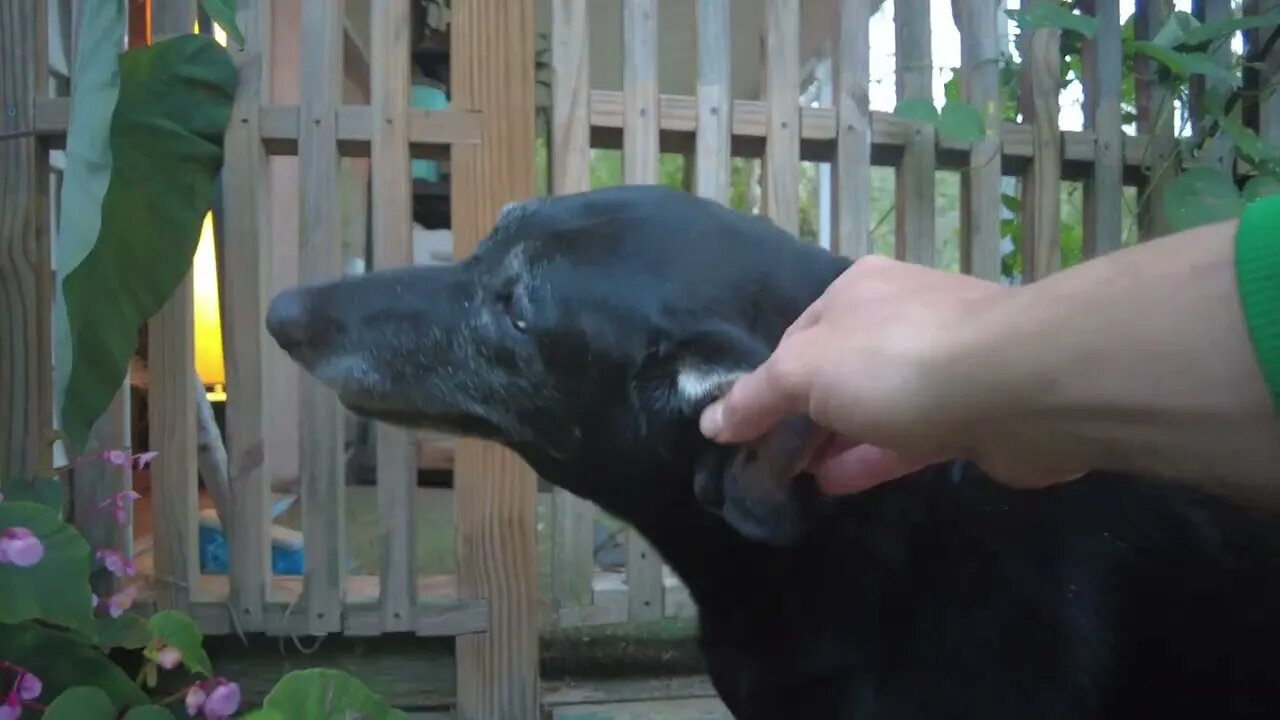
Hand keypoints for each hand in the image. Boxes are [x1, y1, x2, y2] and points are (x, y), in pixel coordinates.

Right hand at [699, 256, 1075, 493]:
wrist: (1017, 386)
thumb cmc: (897, 361)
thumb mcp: (805, 371)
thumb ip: (757, 396)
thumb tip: (711, 422)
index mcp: (856, 290)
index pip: (796, 338)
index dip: (766, 385)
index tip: (743, 431)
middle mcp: (897, 317)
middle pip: (835, 372)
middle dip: (801, 416)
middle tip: (768, 463)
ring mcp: (939, 365)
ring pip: (871, 407)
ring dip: (833, 441)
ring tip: (794, 480)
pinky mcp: (968, 412)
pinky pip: (906, 437)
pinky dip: (868, 458)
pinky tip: (835, 484)